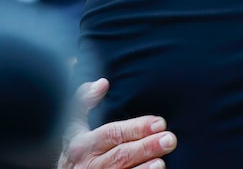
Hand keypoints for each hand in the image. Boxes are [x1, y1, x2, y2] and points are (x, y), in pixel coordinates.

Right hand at [57, 79, 176, 168]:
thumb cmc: (75, 150)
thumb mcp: (72, 126)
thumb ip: (83, 102)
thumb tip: (103, 82)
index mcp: (81, 144)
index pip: (112, 134)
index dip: (136, 128)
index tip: (160, 122)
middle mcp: (88, 164)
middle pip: (121, 155)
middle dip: (146, 147)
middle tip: (170, 139)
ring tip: (161, 162)